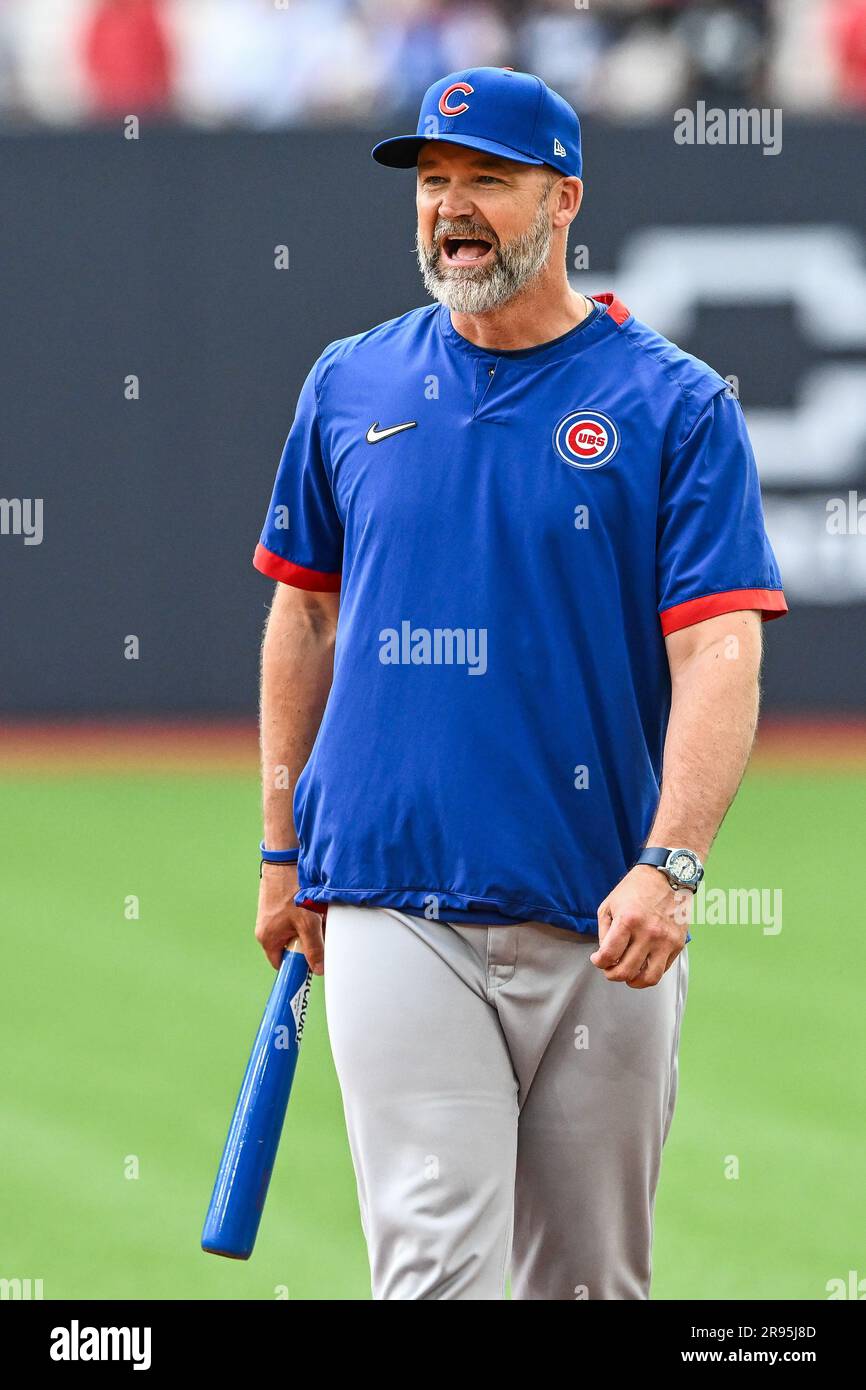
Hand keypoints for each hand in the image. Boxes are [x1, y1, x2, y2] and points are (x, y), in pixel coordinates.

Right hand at [255, 861, 324, 973]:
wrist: (284, 860)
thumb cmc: (292, 889)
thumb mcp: (307, 922)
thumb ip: (313, 948)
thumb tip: (318, 969)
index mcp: (268, 939)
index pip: (282, 964)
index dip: (297, 965)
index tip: (312, 962)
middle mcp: (266, 929)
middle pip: (291, 947)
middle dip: (308, 943)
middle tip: (320, 932)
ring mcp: (271, 917)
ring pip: (295, 932)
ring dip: (309, 928)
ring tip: (317, 915)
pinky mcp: (278, 906)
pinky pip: (295, 919)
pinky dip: (307, 916)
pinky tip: (314, 907)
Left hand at [591, 865, 689, 987]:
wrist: (667, 876)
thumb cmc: (636, 888)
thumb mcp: (610, 904)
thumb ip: (604, 932)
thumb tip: (605, 955)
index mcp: (628, 920)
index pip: (609, 956)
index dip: (598, 962)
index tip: (597, 960)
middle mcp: (648, 933)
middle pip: (626, 971)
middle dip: (612, 974)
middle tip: (609, 969)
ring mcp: (665, 940)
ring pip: (648, 978)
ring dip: (633, 981)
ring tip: (627, 974)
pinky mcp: (678, 944)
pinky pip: (662, 970)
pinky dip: (649, 973)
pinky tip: (641, 964)